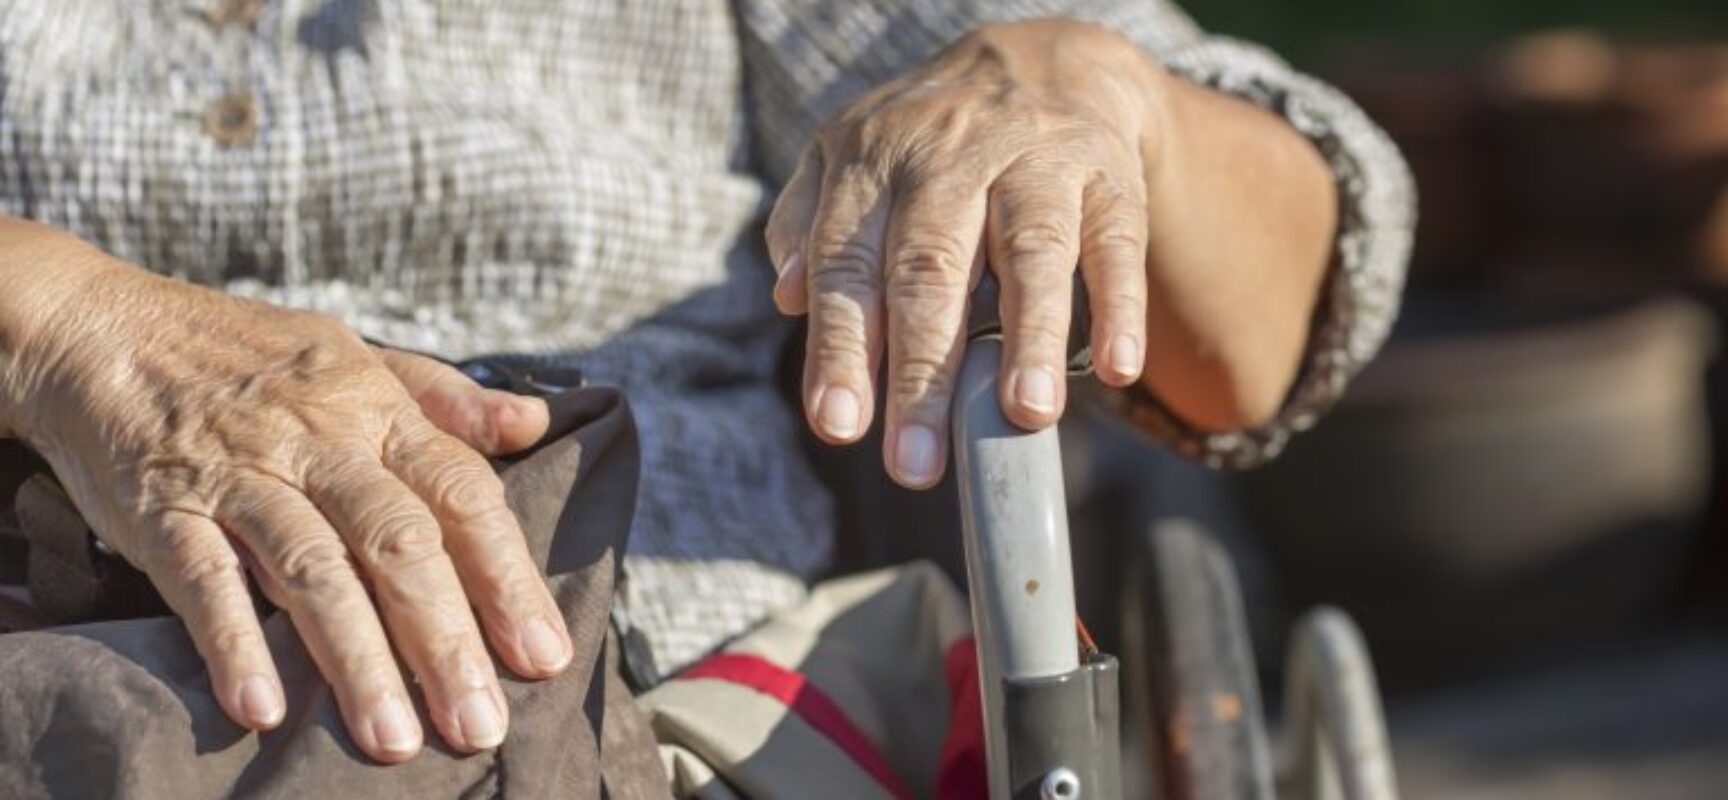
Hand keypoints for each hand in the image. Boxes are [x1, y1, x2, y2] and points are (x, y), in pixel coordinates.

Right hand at [1, 243, 566, 761]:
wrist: (106, 329)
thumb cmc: (247, 355)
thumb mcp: (356, 354)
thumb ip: (445, 397)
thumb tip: (533, 421)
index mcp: (376, 411)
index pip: (461, 495)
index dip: (506, 576)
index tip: (543, 652)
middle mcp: (317, 442)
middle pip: (398, 544)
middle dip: (444, 640)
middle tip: (479, 722)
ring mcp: (239, 476)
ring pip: (311, 570)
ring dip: (355, 661)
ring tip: (392, 738)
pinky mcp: (163, 509)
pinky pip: (203, 578)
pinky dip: (233, 641)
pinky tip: (263, 707)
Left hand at [765, 20, 1163, 487]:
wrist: (1043, 61)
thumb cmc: (930, 140)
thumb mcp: (850, 157)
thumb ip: (808, 225)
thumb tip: (789, 298)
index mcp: (872, 167)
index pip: (847, 266)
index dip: (841, 348)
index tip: (839, 425)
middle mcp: (949, 160)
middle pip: (931, 269)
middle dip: (922, 370)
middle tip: (916, 463)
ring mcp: (1034, 162)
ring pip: (1030, 250)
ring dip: (1027, 336)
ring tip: (1024, 415)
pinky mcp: (1107, 175)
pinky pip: (1115, 240)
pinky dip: (1118, 304)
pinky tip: (1116, 367)